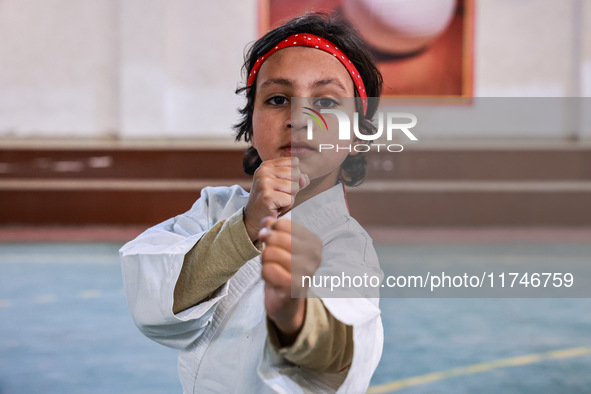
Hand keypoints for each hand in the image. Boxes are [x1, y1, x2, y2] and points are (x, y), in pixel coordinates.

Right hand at [243, 157, 308, 241]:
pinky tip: (276, 208)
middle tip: (279, 196)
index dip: (294, 176)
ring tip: (277, 202)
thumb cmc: (271, 201)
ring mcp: (264, 183)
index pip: (295, 162)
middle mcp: (264, 171)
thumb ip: (297, 178)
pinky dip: (286, 206)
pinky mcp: (267, 196)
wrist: (253, 219)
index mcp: (267, 165)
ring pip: (294, 187)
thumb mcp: (284, 186)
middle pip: (296, 174)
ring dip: (289, 198)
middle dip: (293, 188)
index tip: (281, 187)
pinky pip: (290, 199)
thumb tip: (304, 178)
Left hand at [258, 217, 322, 345]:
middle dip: (266, 246)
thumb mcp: (278, 244)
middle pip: (275, 238)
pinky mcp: (295, 287)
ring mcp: (306, 272)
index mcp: (314, 242)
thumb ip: (271, 228)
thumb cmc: (283, 267)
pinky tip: (272, 279)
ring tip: (272, 267)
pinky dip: (264, 273)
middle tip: (270, 256)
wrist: (287, 300)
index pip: (283, 224)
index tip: (272, 241)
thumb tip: (267, 221)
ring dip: (264, 261)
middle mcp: (315, 255)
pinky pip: (268, 270)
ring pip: (269, 253)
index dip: (270, 230)